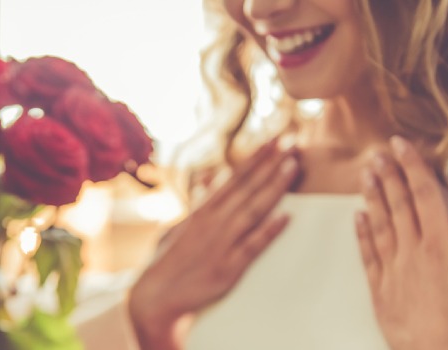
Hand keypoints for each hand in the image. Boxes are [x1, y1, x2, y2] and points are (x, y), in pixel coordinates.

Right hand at [127, 137, 297, 349]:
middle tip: (291, 140)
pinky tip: (286, 217)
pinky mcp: (228, 269)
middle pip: (247, 187)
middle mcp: (213, 222)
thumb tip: (209, 181)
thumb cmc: (167, 262)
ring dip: (274, 187)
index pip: (234, 178)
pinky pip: (252, 246)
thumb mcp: (179, 226)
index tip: (274, 140)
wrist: (156, 297)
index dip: (256, 158)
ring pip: (253, 209)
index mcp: (202, 211)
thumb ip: (198, 204)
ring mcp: (221, 244)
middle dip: (271, 162)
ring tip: (292, 165)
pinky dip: (269, 231)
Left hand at [355, 136, 447, 349]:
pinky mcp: (381, 290)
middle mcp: (412, 252)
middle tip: (377, 152)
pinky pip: (367, 253)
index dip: (411, 166)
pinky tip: (358, 216)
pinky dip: (362, 232)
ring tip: (365, 174)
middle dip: (387, 174)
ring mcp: (392, 270)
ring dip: (371, 196)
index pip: (424, 194)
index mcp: (441, 246)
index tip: (400, 145)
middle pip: (397, 204)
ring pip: (378, 223)